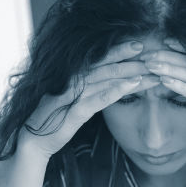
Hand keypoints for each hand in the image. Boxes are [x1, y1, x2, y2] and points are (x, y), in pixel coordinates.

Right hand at [19, 41, 154, 158]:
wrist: (32, 141)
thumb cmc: (53, 119)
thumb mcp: (72, 101)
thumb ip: (88, 89)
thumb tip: (110, 80)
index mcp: (70, 75)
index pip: (98, 58)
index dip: (118, 50)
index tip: (140, 45)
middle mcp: (70, 80)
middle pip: (104, 64)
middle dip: (129, 57)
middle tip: (153, 50)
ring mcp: (71, 95)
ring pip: (105, 78)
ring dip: (130, 72)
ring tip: (150, 69)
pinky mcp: (73, 112)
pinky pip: (98, 98)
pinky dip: (116, 90)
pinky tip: (133, 86)